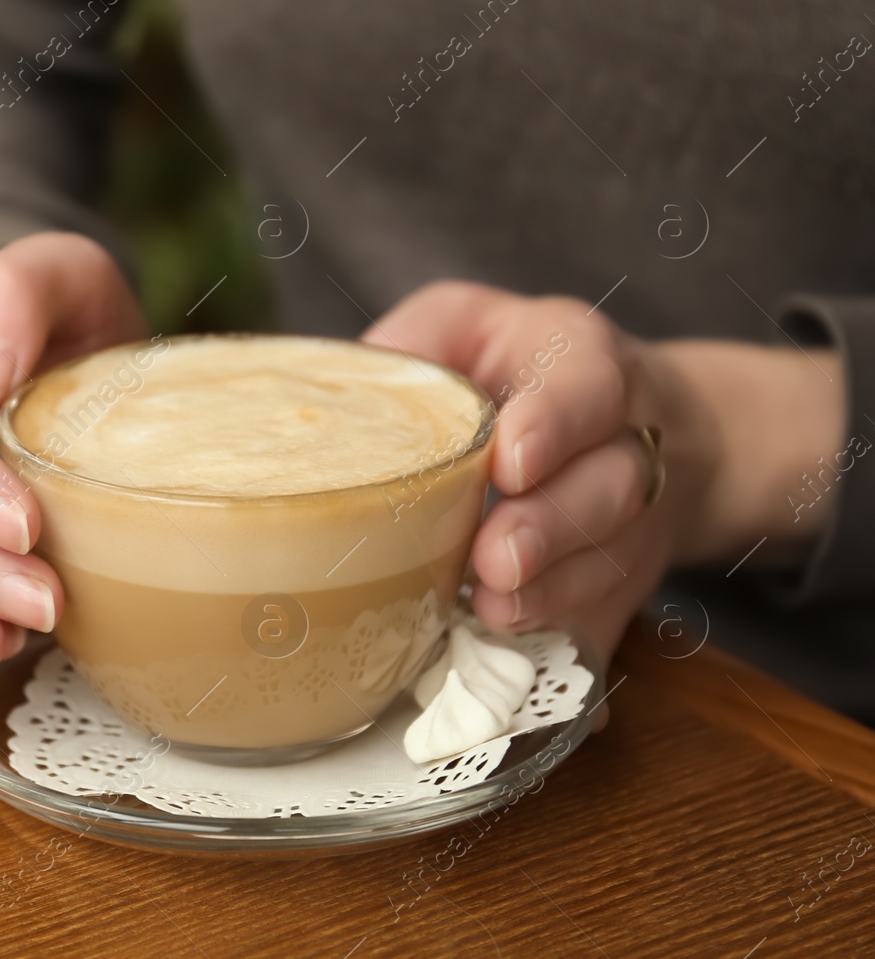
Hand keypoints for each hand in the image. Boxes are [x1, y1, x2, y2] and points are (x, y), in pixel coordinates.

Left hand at [363, 282, 708, 660]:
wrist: (618, 422)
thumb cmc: (509, 369)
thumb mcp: (460, 327)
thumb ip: (414, 348)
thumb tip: (344, 400)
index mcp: (580, 358)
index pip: (587, 384)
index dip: (554, 425)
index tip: (510, 464)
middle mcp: (625, 435)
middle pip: (610, 484)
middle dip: (551, 527)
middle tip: (495, 559)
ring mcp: (634, 515)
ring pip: (614, 555)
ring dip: (553, 589)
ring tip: (493, 608)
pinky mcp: (624, 579)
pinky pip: (608, 615)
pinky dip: (563, 639)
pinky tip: (513, 652)